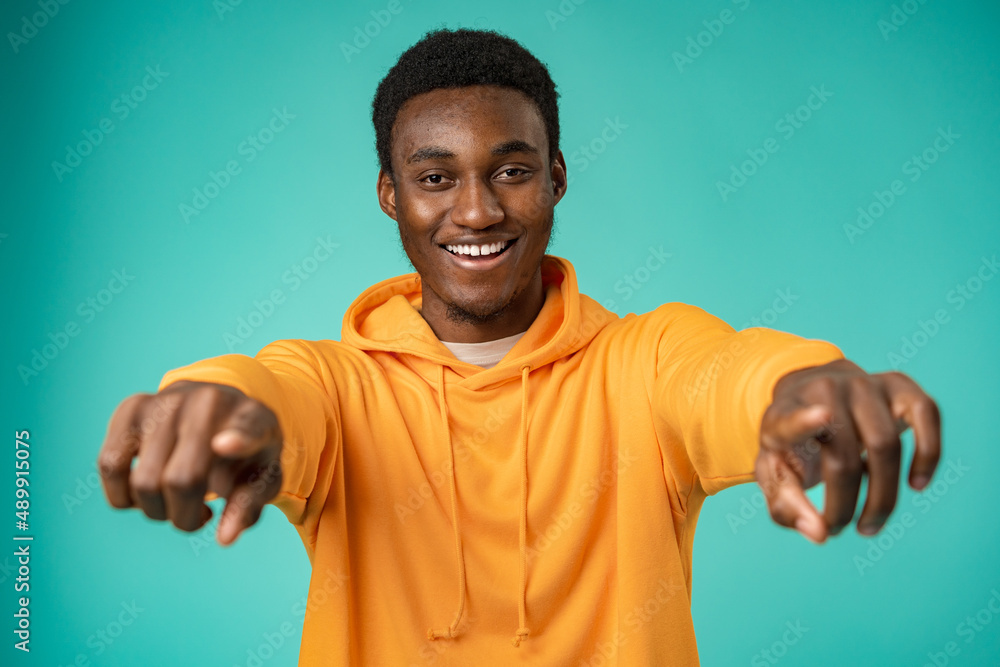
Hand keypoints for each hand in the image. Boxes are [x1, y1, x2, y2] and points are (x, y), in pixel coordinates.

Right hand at [97, 381, 282, 545]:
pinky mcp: (131, 408)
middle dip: (186, 518)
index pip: (248, 429)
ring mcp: (167, 402)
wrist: (219, 407)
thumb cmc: (243, 453)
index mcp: (254, 418)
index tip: (225, 446)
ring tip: (176, 501)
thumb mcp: (261, 478)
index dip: (238, 439)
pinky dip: (124, 496)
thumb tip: (224, 539)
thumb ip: (247, 508)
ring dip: (156, 511)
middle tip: (200, 514)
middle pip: (183, 481)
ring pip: (144, 482)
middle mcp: (209, 403)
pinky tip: (147, 494)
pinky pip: (110, 465)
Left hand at [755, 359, 940, 543]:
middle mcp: (823, 391)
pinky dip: (928, 453)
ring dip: (883, 498)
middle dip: (843, 506)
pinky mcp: (897, 385)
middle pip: (844, 458)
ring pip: (885, 445)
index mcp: (783, 414)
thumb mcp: (776, 475)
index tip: (824, 416)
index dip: (805, 419)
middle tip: (837, 529)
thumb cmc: (794, 446)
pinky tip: (917, 483)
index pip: (790, 418)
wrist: (814, 401)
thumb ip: (788, 508)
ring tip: (869, 524)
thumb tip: (820, 535)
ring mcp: (863, 385)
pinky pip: (926, 415)